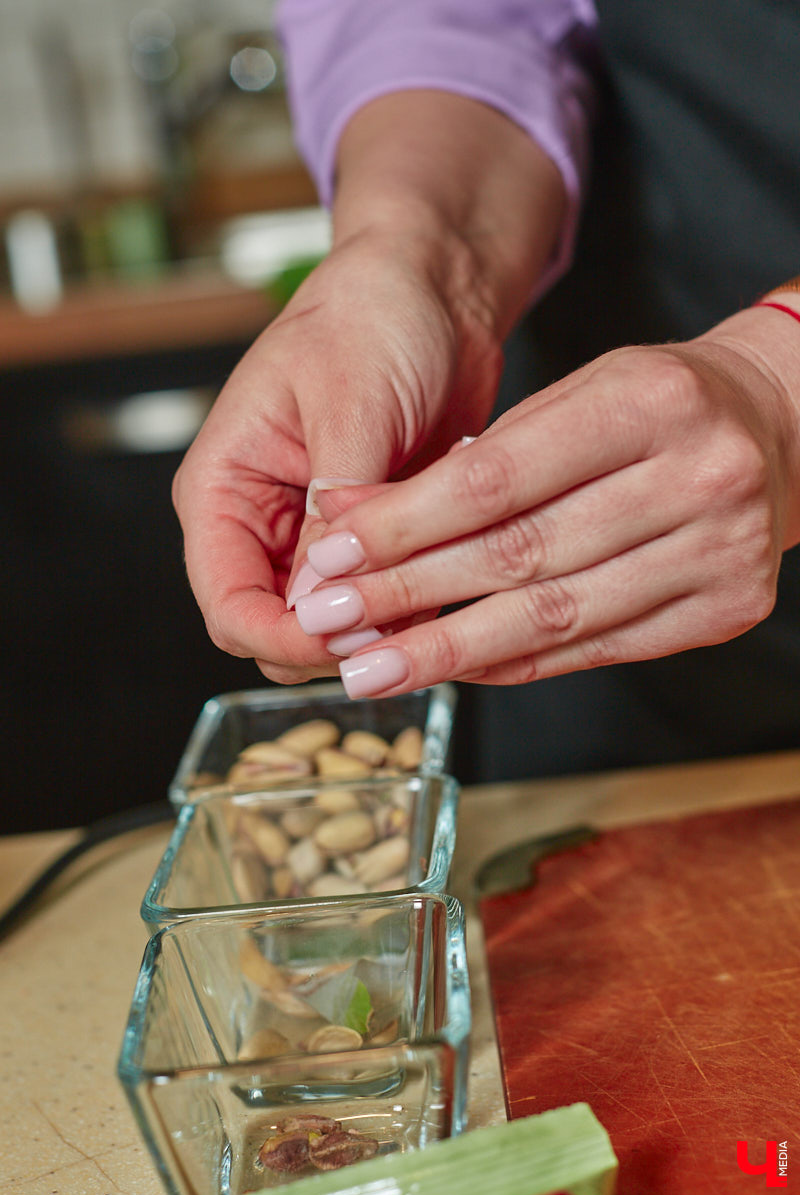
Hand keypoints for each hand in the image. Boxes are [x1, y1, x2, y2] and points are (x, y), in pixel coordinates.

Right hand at [171, 227, 502, 683]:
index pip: (229, 607)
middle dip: (340, 640)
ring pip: (338, 626)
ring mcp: (318, 538)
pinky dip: (420, 594)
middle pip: (281, 632)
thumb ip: (334, 508)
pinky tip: (455, 552)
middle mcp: (262, 525)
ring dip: (388, 621)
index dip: (284, 639)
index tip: (348, 639)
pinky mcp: (373, 539)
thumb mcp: (349, 407)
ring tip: (442, 569)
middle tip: (408, 616)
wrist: (433, 288)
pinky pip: (388, 598)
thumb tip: (324, 604)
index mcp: (224, 490)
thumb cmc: (372, 316)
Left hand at [292, 307, 799, 695]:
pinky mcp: (728, 609)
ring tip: (376, 669)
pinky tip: (456, 669)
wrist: (779, 429)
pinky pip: (598, 648)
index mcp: (650, 402)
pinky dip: (517, 662)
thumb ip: (476, 460)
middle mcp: (699, 477)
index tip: (335, 557)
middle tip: (334, 624)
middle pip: (521, 555)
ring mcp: (722, 551)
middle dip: (411, 596)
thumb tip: (356, 519)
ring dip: (451, 649)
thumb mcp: (574, 395)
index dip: (405, 526)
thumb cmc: (658, 404)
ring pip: (557, 616)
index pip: (498, 480)